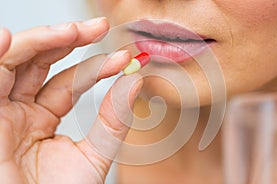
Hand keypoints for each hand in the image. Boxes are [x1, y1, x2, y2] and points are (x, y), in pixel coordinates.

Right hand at [0, 18, 142, 183]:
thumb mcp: (93, 155)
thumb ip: (113, 120)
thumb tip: (136, 82)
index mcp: (40, 118)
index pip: (68, 81)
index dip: (96, 67)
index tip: (126, 60)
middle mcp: (17, 109)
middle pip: (39, 62)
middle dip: (68, 40)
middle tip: (99, 27)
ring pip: (14, 62)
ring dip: (42, 41)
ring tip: (73, 31)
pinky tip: (8, 37)